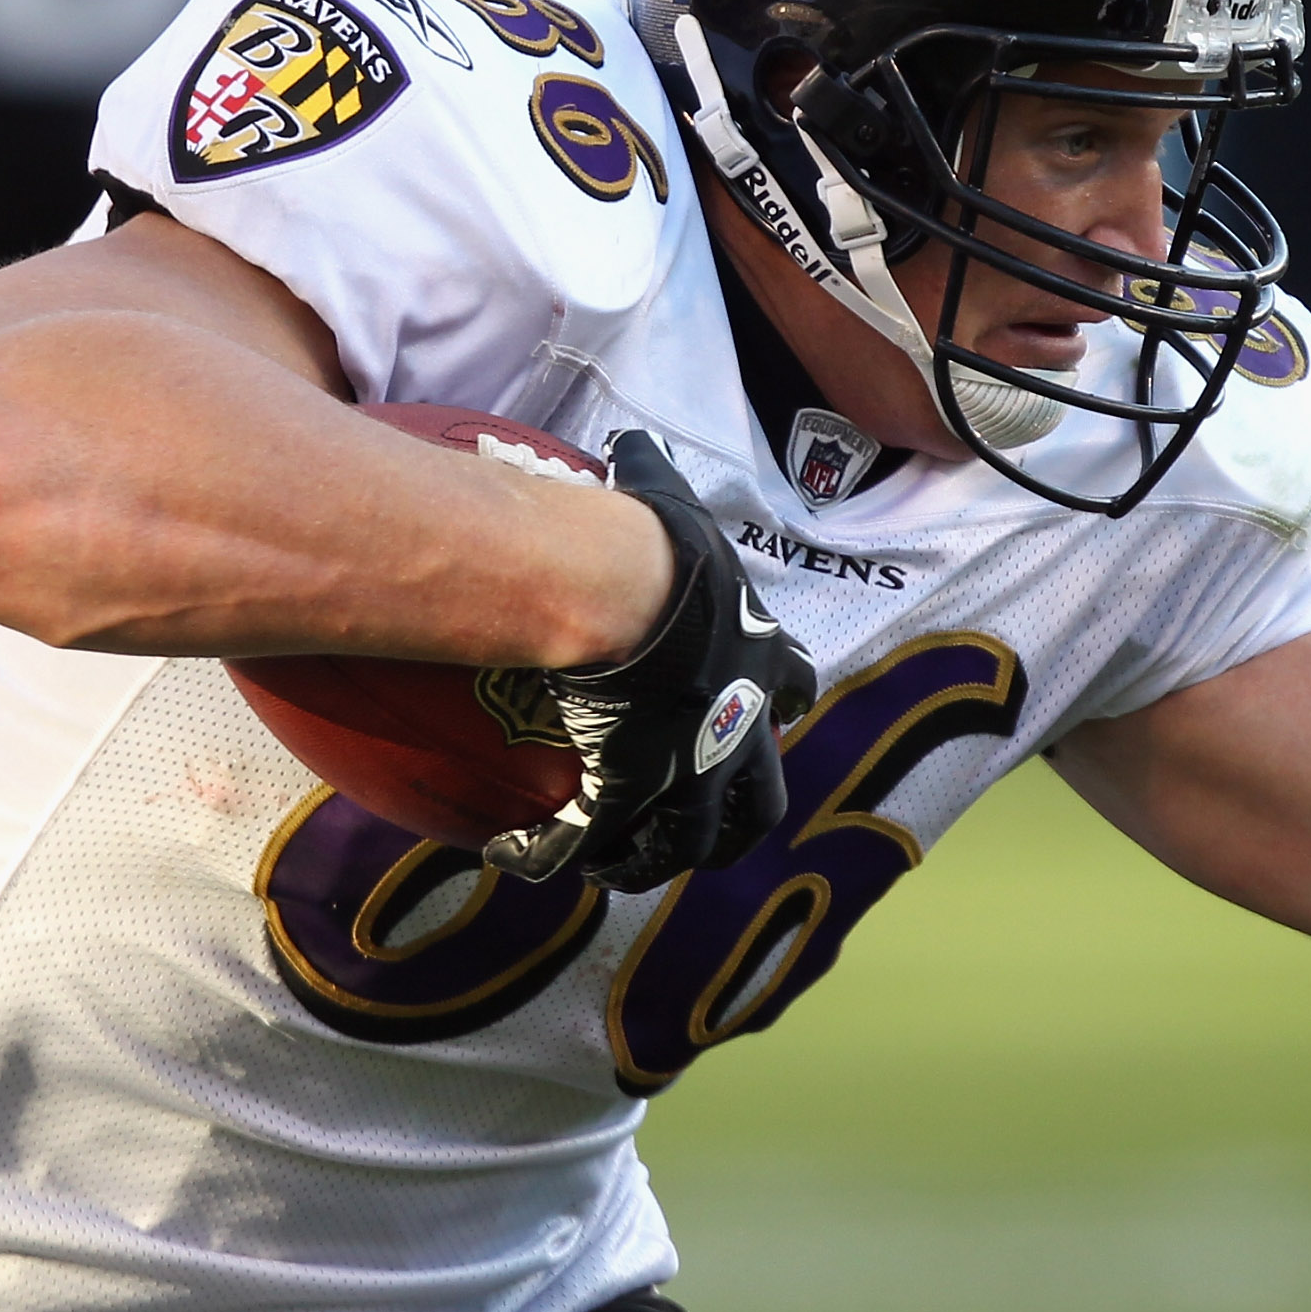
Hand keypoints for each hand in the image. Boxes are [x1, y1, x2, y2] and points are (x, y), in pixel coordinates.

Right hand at [483, 431, 818, 893]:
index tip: (771, 712)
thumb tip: (627, 446)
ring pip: (686, 844)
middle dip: (734, 822)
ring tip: (613, 866)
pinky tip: (519, 858)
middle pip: (760, 802)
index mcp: (759, 659)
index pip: (791, 686)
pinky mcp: (632, 792)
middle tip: (699, 828)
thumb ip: (653, 477)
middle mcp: (740, 729)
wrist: (627, 591)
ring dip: (651, 859)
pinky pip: (590, 842)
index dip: (781, 701)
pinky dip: (553, 855)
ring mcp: (692, 771)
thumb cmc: (657, 540)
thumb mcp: (668, 504)